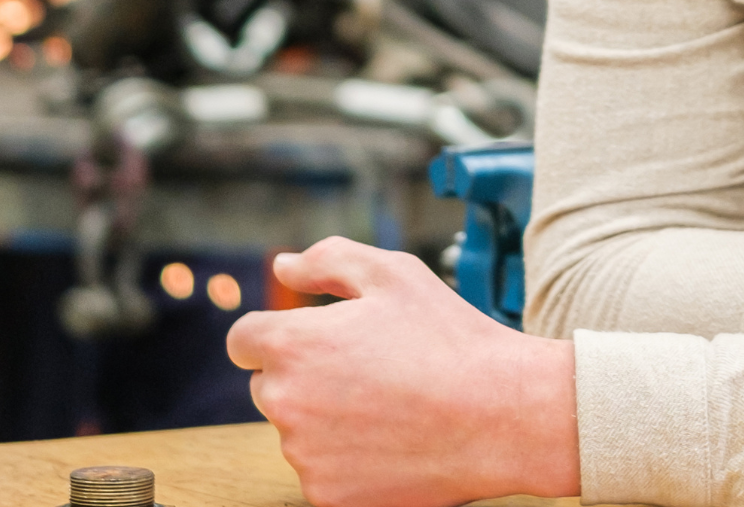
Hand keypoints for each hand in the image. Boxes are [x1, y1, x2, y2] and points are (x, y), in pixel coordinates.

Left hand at [227, 237, 579, 506]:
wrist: (500, 416)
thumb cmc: (449, 339)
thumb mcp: (394, 274)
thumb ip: (327, 261)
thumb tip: (282, 268)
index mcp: (293, 344)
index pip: (243, 341)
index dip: (276, 333)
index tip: (314, 338)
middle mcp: (287, 403)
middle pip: (269, 386)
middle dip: (304, 374)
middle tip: (367, 368)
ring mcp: (306, 456)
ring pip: (298, 430)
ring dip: (326, 417)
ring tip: (390, 403)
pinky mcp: (329, 496)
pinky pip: (322, 471)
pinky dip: (347, 459)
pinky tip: (392, 439)